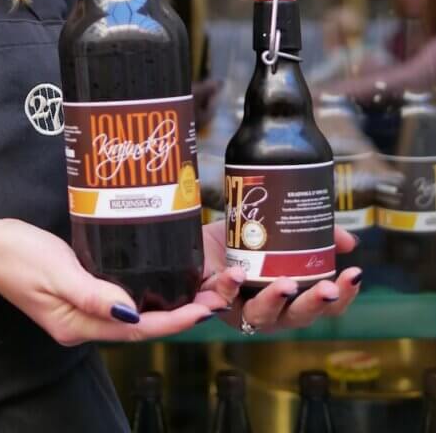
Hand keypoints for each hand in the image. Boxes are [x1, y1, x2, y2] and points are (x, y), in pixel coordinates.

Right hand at [0, 218, 244, 346]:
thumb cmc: (15, 253)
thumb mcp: (56, 269)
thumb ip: (92, 292)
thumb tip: (131, 312)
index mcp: (77, 324)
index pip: (137, 328)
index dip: (174, 320)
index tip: (206, 308)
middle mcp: (81, 325)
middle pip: (139, 325)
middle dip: (178, 313)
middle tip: (215, 294)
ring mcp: (77, 312)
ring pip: (131, 315)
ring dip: (164, 304)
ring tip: (197, 289)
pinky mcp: (75, 295)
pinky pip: (116, 301)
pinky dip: (142, 295)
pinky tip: (157, 281)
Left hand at [203, 221, 361, 333]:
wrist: (197, 242)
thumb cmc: (241, 245)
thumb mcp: (277, 234)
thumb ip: (311, 236)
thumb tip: (351, 241)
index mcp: (291, 299)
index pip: (325, 307)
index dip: (343, 296)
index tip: (355, 274)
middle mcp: (271, 311)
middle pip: (298, 316)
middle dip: (314, 303)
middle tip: (327, 288)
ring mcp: (241, 309)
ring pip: (261, 315)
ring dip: (274, 301)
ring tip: (286, 284)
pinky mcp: (213, 300)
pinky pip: (221, 299)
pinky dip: (228, 288)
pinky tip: (236, 275)